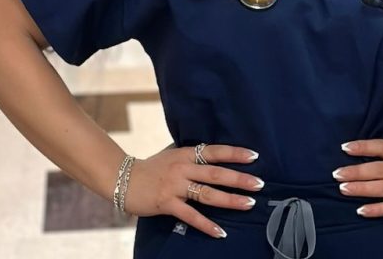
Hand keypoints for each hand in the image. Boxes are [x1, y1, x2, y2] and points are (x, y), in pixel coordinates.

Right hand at [124, 144, 264, 238]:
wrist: (123, 177)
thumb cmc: (151, 167)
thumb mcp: (172, 154)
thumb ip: (191, 156)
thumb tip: (213, 154)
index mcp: (185, 154)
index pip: (214, 152)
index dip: (234, 153)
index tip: (254, 156)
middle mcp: (182, 168)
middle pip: (215, 173)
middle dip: (239, 179)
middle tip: (259, 184)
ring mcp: (174, 186)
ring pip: (207, 194)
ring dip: (229, 200)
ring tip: (248, 204)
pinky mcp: (167, 203)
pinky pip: (190, 215)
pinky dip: (206, 224)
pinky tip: (220, 231)